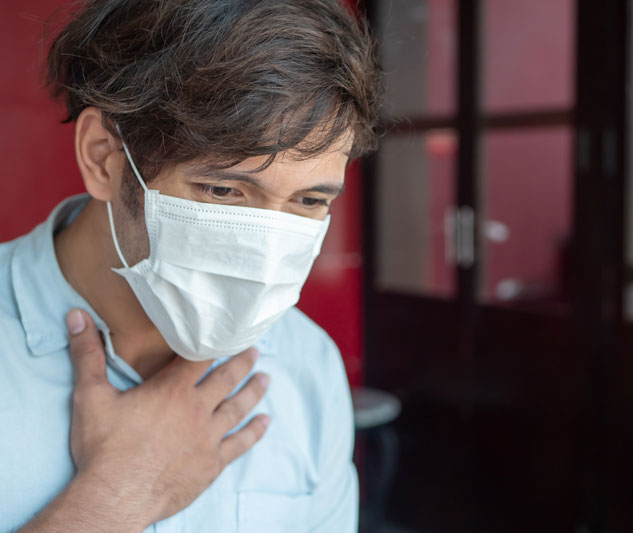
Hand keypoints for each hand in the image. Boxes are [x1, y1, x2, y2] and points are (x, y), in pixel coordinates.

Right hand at [23, 308, 270, 531]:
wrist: (115, 497)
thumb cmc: (103, 447)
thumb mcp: (90, 395)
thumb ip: (87, 354)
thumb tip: (77, 316)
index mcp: (172, 389)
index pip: (199, 356)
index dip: (213, 342)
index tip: (229, 330)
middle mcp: (197, 408)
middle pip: (226, 379)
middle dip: (241, 362)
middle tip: (256, 350)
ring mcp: (208, 437)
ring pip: (238, 407)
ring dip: (253, 391)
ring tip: (266, 378)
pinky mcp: (212, 463)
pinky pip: (240, 443)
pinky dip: (254, 431)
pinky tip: (265, 422)